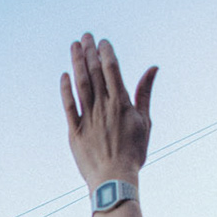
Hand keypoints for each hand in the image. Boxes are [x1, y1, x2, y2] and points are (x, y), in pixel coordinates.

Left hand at [61, 34, 156, 186]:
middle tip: (85, 36)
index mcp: (122, 104)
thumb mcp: (145, 122)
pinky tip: (64, 75)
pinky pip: (68, 106)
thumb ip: (145, 93)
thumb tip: (152, 68)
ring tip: (74, 46)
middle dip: (89, 52)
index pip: (112, 70)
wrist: (114, 180)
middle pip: (95, 73)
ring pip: (80, 85)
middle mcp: (103, 107)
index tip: (102, 42)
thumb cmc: (133, 153)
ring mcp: (87, 119)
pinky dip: (65, 90)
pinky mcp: (74, 131)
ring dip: (76, 63)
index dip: (106, 53)